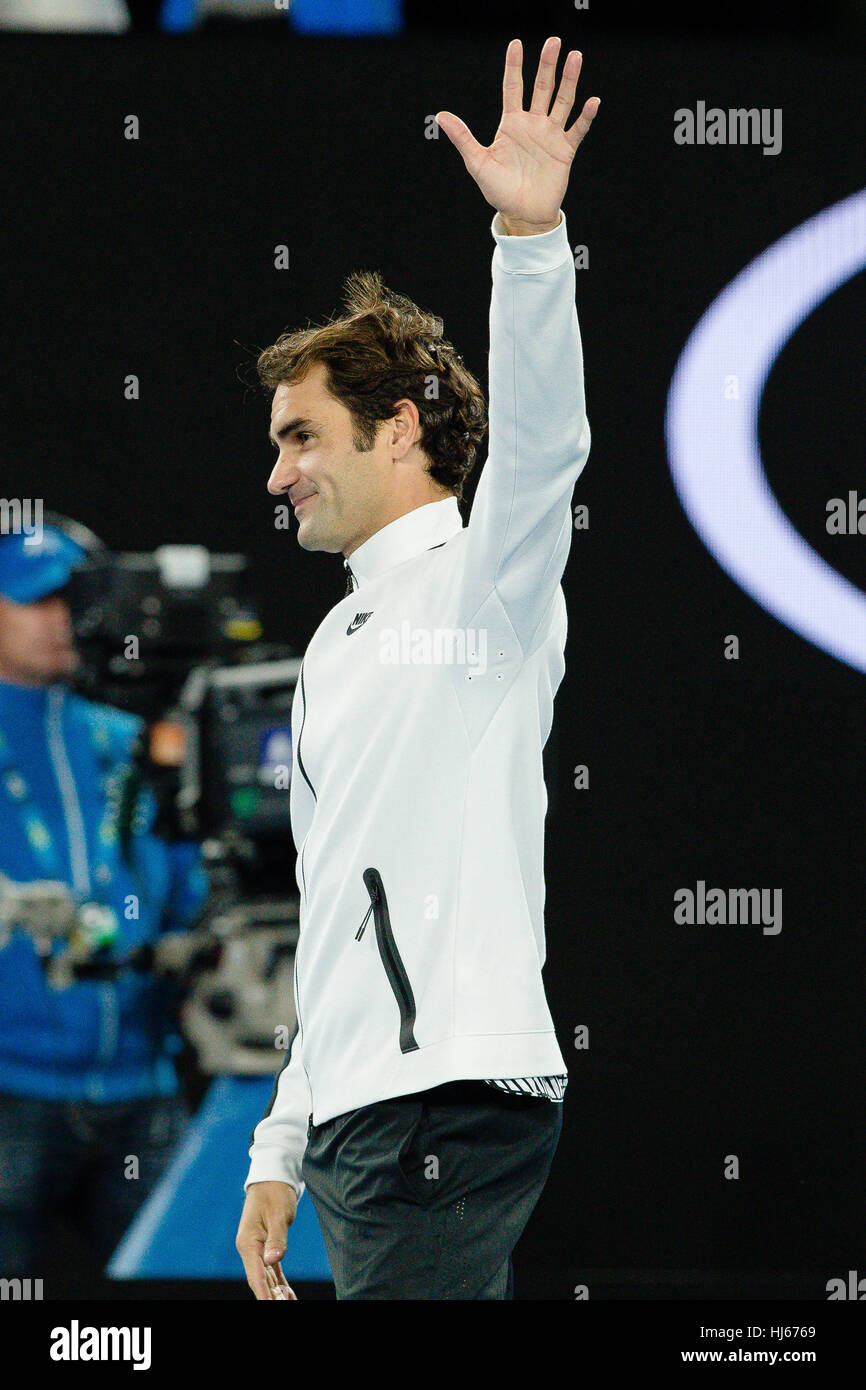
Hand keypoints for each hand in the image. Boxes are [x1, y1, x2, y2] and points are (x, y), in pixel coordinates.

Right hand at [236, 1180, 298, 1300]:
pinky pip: (273, 1271)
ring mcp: (257, 1250)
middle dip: (271, 1298)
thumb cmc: (275, 1194)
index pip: (256, 1275)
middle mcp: (250, 1250)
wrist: (272, 1179)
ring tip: (289, 1304)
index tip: (270, 1305)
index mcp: (248, 1243)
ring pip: (267, 1278)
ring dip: (276, 1294)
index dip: (264, 1294)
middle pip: (260, 1281)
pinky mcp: (266, 1248)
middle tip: (285, 1307)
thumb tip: (272, 1261)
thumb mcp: (278, 1214)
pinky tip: (288, 1296)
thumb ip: (276, 1239)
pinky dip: (279, 1283)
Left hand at [436, 37, 599, 233]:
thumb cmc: (499, 190)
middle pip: (541, 87)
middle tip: (553, 41)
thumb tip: (440, 115)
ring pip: (562, 101)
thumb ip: (462, 137)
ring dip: (570, 80)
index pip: (513, 87)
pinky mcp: (565, 150)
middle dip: (547, 65)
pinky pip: (577, 129)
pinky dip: (586, 116)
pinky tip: (593, 101)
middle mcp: (533, 124)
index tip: (516, 44)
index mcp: (511, 124)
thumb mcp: (477, 162)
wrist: (522, 214)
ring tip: (575, 57)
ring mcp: (550, 135)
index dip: (514, 66)